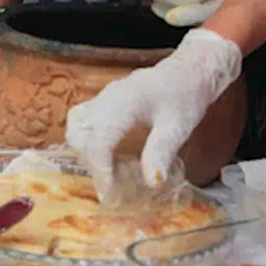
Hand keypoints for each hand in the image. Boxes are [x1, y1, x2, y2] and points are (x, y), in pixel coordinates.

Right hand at [66, 29, 241, 190]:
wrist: (189, 72)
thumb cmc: (185, 97)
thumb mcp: (178, 127)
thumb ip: (161, 153)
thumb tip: (150, 183)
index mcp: (124, 102)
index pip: (98, 140)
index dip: (100, 170)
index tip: (111, 194)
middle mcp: (107, 98)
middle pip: (80, 135)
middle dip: (92, 163)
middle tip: (114, 183)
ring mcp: (102, 98)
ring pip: (76, 128)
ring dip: (87, 153)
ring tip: (111, 168)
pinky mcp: (103, 102)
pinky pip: (82, 122)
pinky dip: (88, 142)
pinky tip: (110, 154)